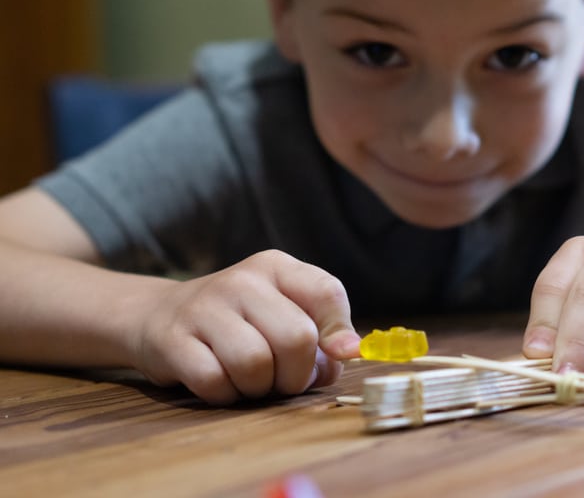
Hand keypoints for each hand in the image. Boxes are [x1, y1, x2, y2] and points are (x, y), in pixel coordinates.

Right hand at [127, 250, 359, 403]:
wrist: (158, 315)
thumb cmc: (237, 321)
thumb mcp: (281, 312)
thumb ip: (320, 333)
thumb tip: (345, 355)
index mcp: (277, 268)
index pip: (326, 293)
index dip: (339, 333)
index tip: (337, 356)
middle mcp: (242, 281)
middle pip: (296, 338)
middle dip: (297, 374)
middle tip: (283, 379)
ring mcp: (204, 307)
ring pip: (255, 364)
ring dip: (258, 387)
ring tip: (249, 379)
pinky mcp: (172, 339)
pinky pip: (215, 382)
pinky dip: (225, 394)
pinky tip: (220, 381)